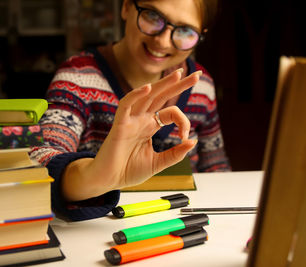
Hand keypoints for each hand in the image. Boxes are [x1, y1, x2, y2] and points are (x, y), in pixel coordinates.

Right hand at [62, 69, 200, 200]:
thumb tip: (193, 142)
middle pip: (162, 96)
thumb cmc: (129, 171)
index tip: (185, 138)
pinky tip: (147, 88)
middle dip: (179, 85)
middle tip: (196, 75)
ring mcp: (130, 121)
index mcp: (150, 126)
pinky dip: (135, 95)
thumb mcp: (158, 163)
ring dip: (163, 84)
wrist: (109, 181)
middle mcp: (141, 119)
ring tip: (179, 74)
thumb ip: (175, 154)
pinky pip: (126, 105)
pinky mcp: (119, 125)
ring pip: (147, 96)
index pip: (171, 113)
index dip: (183, 122)